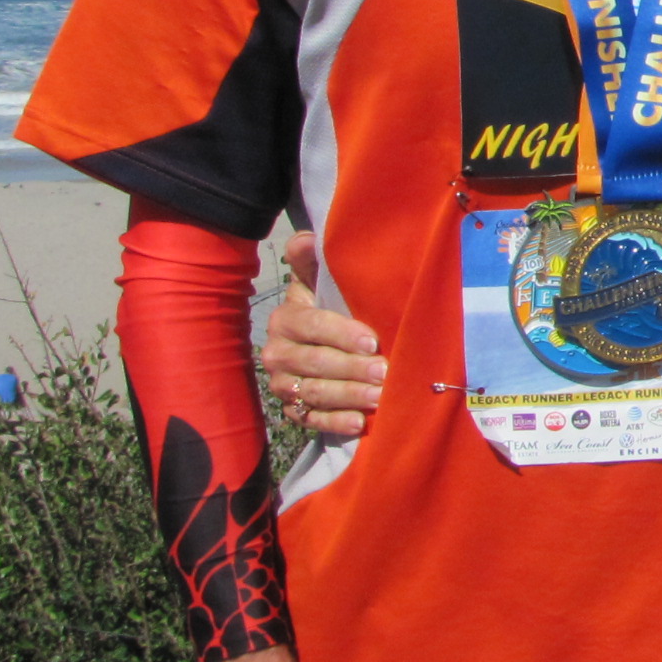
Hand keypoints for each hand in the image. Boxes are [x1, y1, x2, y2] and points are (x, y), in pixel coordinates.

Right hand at [260, 232, 382, 438]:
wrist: (313, 344)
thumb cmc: (325, 308)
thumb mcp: (318, 283)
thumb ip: (312, 262)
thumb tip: (307, 238)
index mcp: (284, 319)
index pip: (312, 327)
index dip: (341, 333)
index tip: (371, 340)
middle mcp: (277, 354)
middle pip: (315, 363)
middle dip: (352, 368)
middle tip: (384, 372)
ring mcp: (284, 385)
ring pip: (315, 393)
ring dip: (349, 396)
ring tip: (379, 397)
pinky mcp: (293, 411)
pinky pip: (312, 420)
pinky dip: (337, 422)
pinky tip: (361, 423)